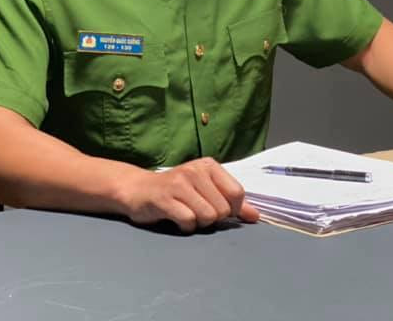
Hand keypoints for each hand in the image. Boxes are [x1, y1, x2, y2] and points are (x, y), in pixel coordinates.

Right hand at [117, 157, 259, 232]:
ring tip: (186, 214)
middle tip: (196, 211)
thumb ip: (232, 202)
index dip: (231, 210)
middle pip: (222, 209)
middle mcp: (196, 171)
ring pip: (207, 216)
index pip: (237, 193)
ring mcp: (179, 183)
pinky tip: (176, 219)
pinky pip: (188, 221)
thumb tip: (255, 217)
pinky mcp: (164, 198)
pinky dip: (185, 226)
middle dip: (212, 218)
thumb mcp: (206, 190)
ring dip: (198, 223)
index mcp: (209, 166)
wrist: (138, 189)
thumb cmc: (177, 191)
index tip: (218, 209)